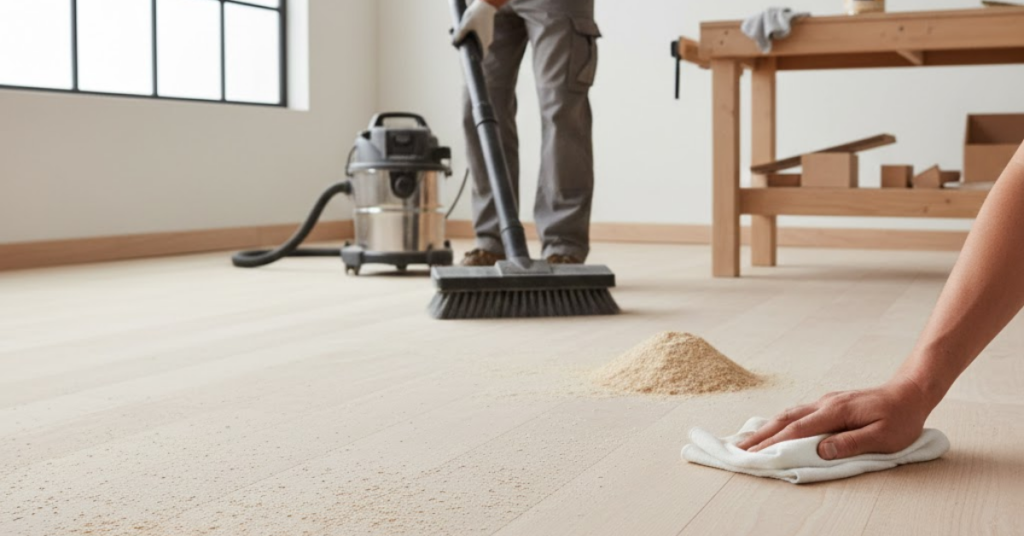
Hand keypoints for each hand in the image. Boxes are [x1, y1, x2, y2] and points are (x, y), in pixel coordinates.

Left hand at [453, 0, 498, 55]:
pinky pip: (478, 35)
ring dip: (467, 39)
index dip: (475, 57)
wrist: (486, 2)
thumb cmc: (477, 14)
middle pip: (477, 48)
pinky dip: (471, 34)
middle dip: (467, 46)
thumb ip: (459, 34)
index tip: (467, 57)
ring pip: (477, 41)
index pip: (482, 55)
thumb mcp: (465, 24)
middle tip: (457, 42)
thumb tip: (453, 43)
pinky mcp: (486, 29)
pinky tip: (463, 28)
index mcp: (484, 42)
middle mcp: (487, 40)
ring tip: (457, 33)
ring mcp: (487, 34)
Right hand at [735, 377, 934, 459]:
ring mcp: (826, 401)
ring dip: (767, 427)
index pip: (797, 430)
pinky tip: (775, 427)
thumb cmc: (901, 417)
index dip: (774, 444)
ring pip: (789, 413)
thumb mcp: (883, 437)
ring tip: (749, 440)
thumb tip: (821, 450)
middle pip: (784, 419)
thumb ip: (851, 443)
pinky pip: (798, 412)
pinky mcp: (830, 403)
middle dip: (760, 435)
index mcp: (835, 412)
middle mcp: (825, 403)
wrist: (911, 391)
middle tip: (738, 448)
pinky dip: (780, 421)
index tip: (754, 455)